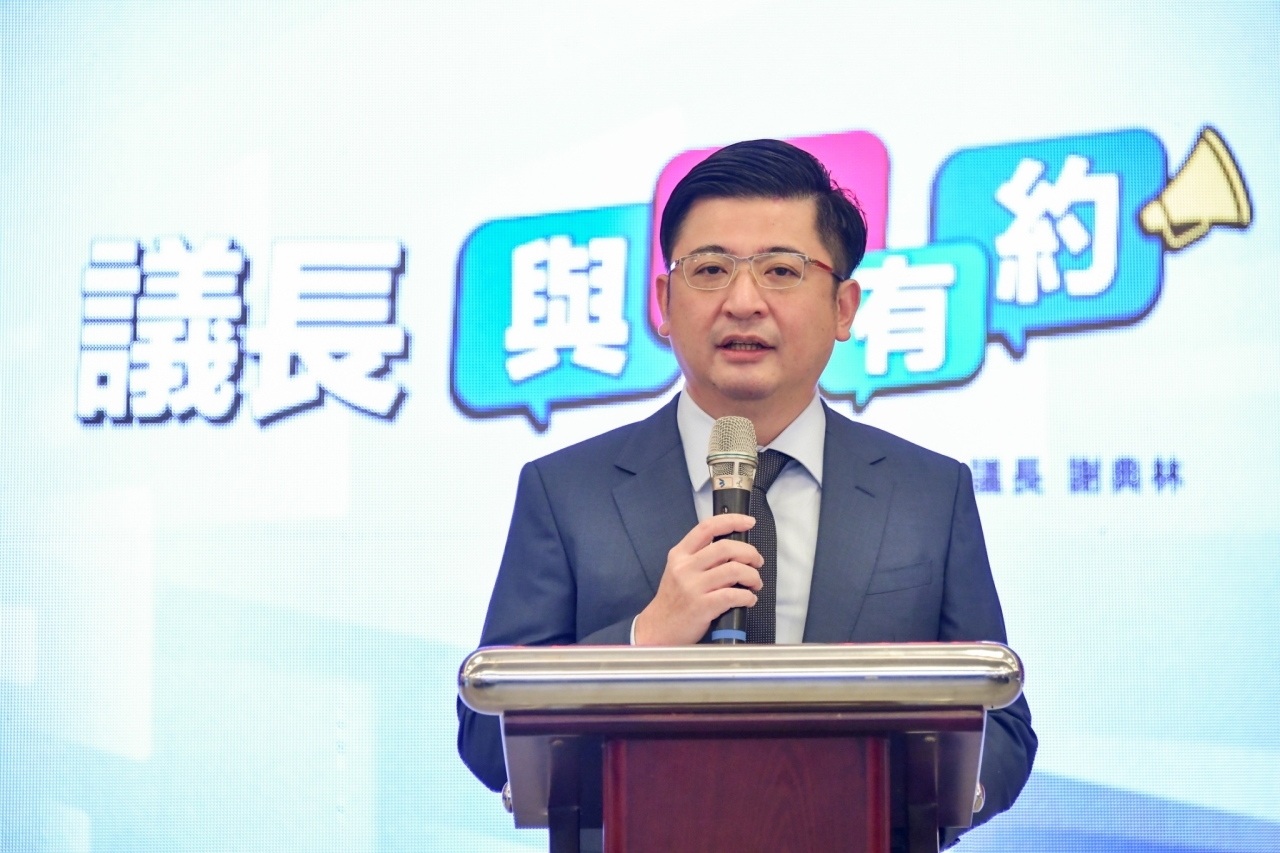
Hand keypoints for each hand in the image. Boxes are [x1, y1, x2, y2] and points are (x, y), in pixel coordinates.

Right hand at [633, 513, 762, 644]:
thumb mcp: (678, 571)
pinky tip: (748, 600)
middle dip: (749, 553)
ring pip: (734, 570)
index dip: (731, 521)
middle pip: (726, 547)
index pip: (707, 527)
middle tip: (757, 561)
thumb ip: (700, 558)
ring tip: (755, 583)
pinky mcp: (702, 606)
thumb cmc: (673, 601)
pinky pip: (734, 595)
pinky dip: (748, 596)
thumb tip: (733, 551)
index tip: (748, 522)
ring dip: (752, 576)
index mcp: (680, 554)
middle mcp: (685, 567)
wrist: (657, 630)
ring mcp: (693, 587)